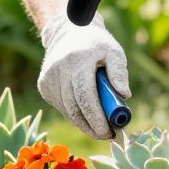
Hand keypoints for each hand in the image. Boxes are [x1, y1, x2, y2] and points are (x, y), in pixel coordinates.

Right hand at [37, 13, 130, 139]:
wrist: (67, 33)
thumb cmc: (96, 44)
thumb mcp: (113, 51)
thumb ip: (119, 72)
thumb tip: (124, 96)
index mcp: (77, 60)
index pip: (85, 95)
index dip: (96, 117)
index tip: (107, 132)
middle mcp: (59, 70)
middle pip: (74, 108)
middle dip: (91, 126)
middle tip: (107, 135)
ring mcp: (48, 79)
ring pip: (67, 111)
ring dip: (84, 123)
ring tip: (100, 126)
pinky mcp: (44, 86)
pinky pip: (62, 107)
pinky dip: (75, 114)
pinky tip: (85, 112)